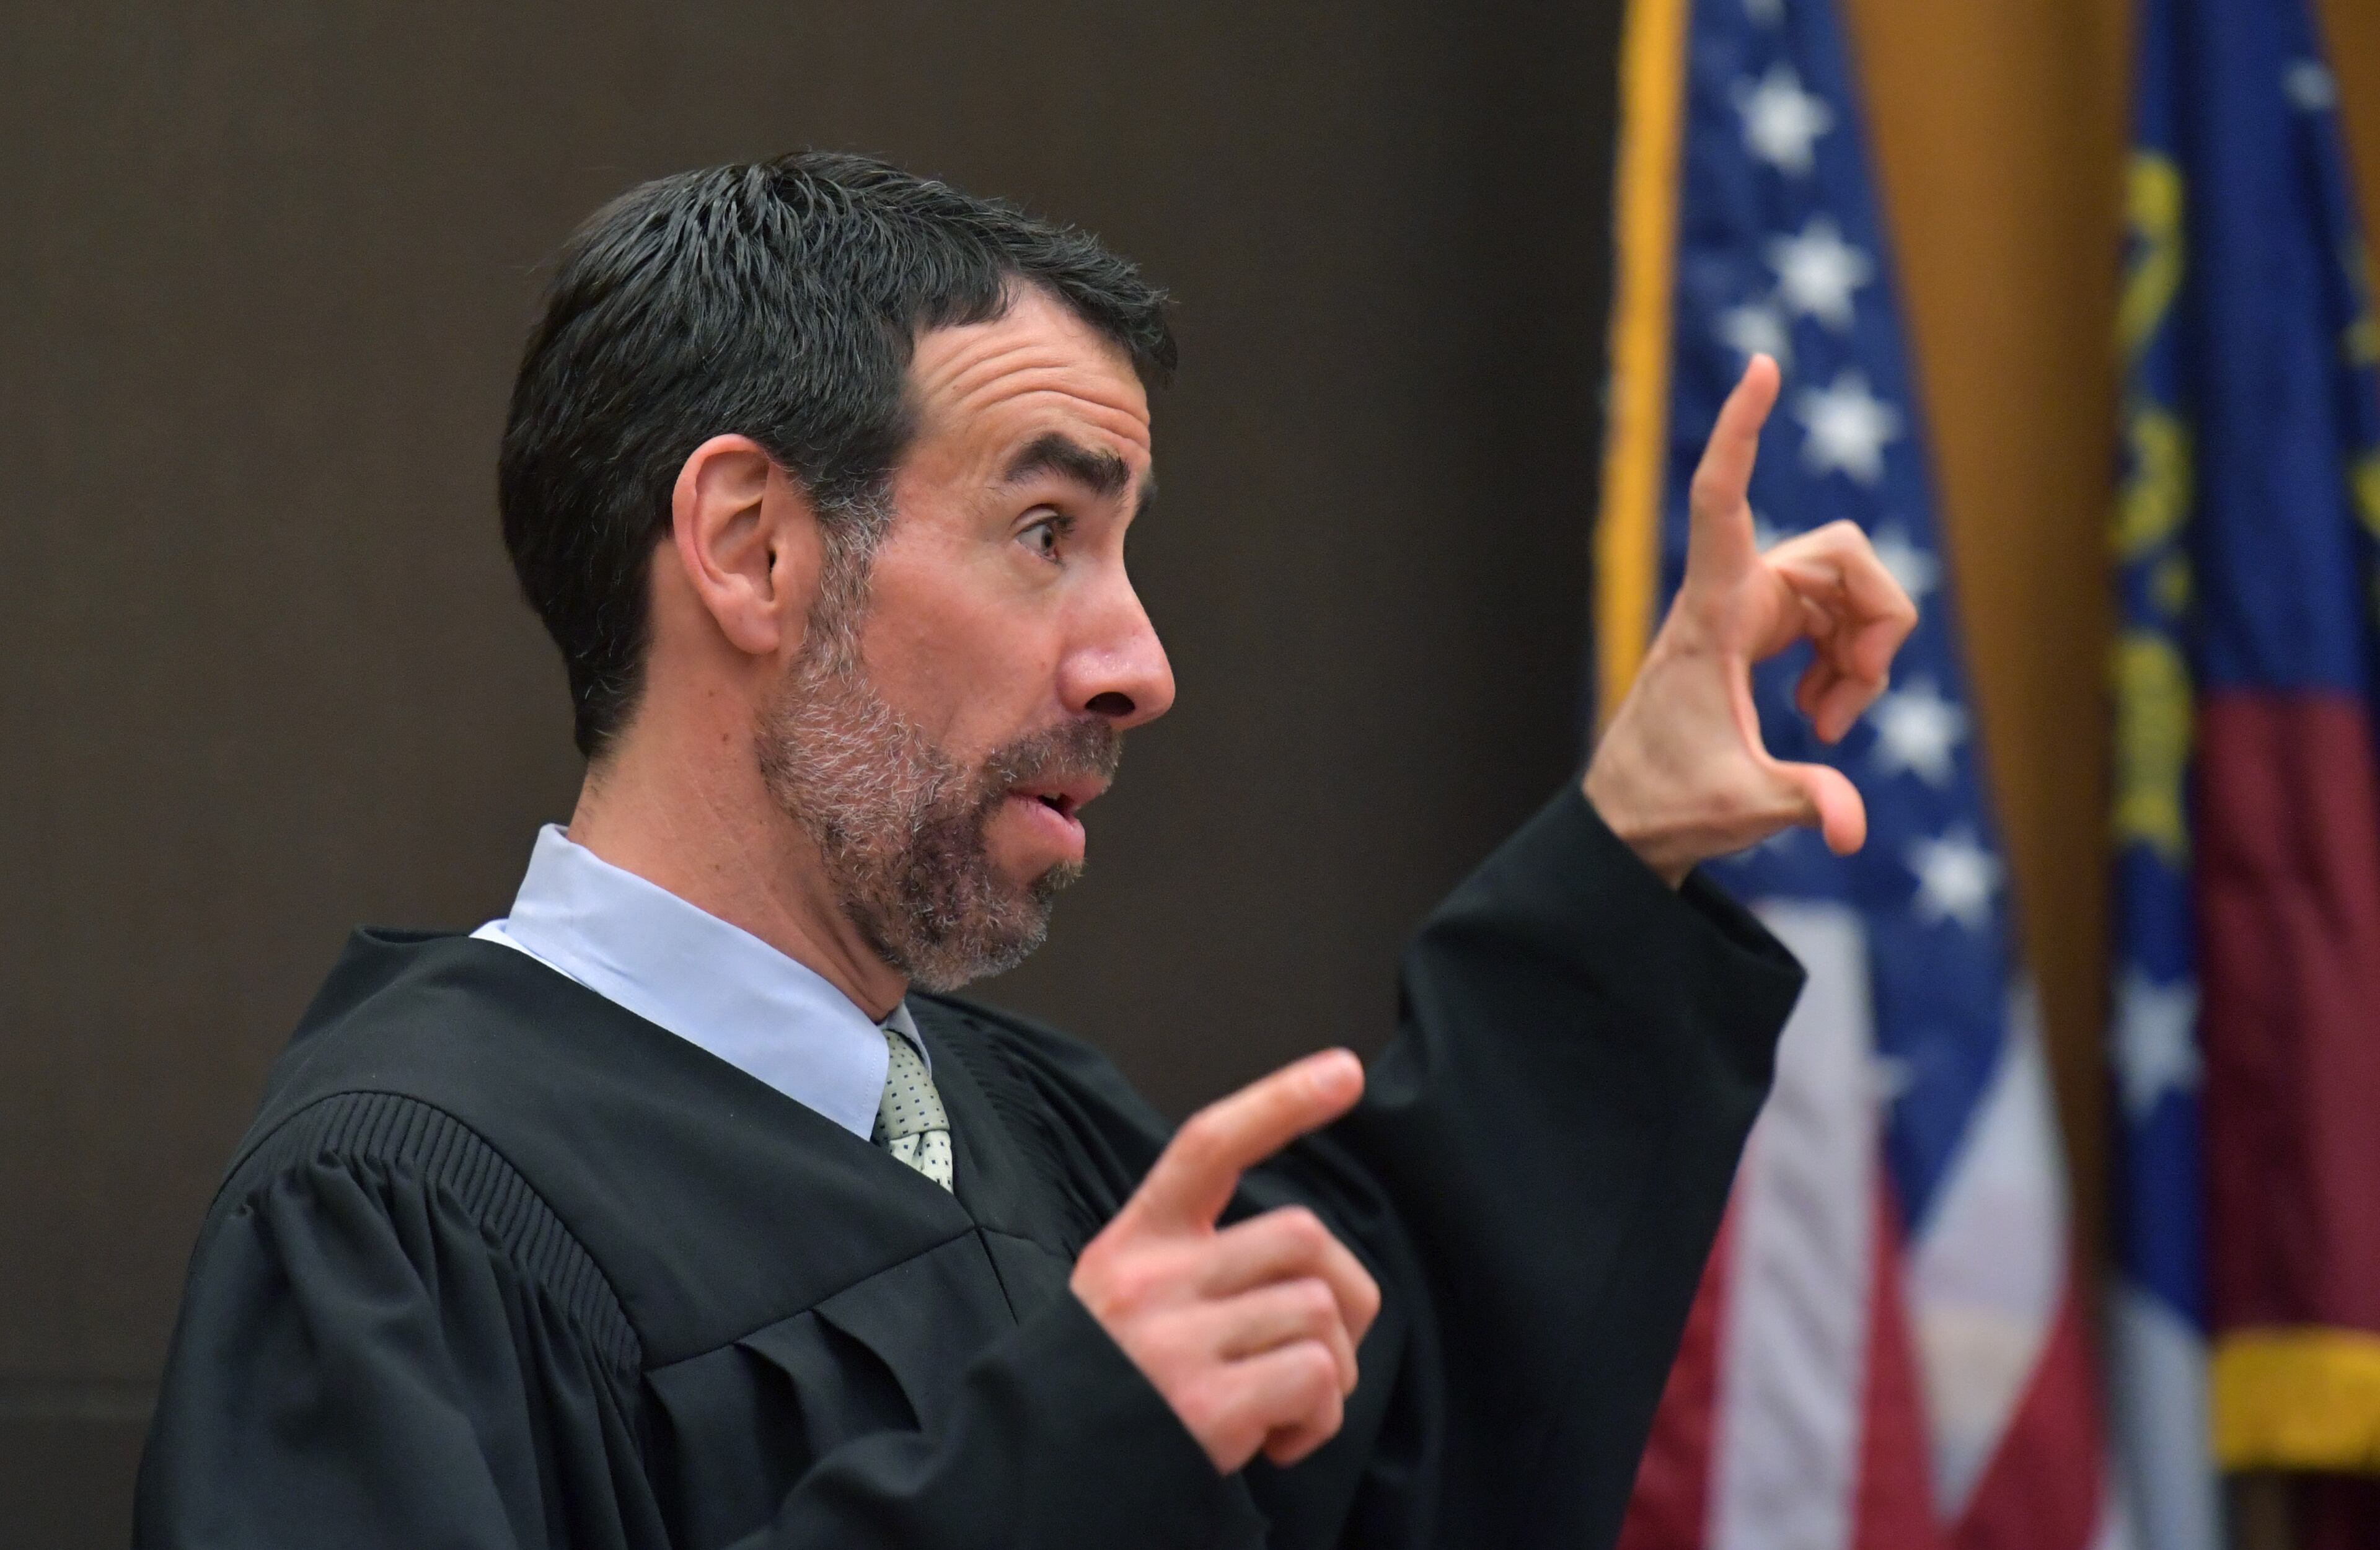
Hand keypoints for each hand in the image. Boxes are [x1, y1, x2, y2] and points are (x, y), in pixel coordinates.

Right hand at [1071, 1050, 1381, 1473]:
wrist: (1032, 1480)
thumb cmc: (1104, 1389)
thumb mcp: (1122, 1298)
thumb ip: (1193, 1262)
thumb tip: (1302, 1261)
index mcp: (1134, 1242)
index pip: (1208, 1145)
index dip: (1280, 1102)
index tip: (1344, 1072)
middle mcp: (1151, 1280)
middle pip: (1300, 1236)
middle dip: (1343, 1292)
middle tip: (1323, 1345)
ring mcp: (1176, 1341)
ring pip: (1319, 1311)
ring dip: (1333, 1369)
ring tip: (1286, 1404)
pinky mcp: (1205, 1406)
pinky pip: (1316, 1378)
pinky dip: (1320, 1419)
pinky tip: (1279, 1442)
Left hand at [1585, 355, 1918, 884]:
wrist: (1635, 820)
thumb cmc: (1666, 802)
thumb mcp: (1740, 808)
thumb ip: (1804, 803)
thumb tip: (1854, 829)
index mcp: (1711, 613)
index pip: (1720, 499)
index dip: (1740, 432)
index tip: (1761, 365)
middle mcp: (1732, 595)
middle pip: (1842, 556)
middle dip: (1876, 623)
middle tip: (1843, 707)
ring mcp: (1753, 609)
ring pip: (1851, 589)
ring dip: (1865, 655)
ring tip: (1824, 724)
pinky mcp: (1767, 631)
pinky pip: (1842, 618)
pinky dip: (1851, 665)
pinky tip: (1820, 715)